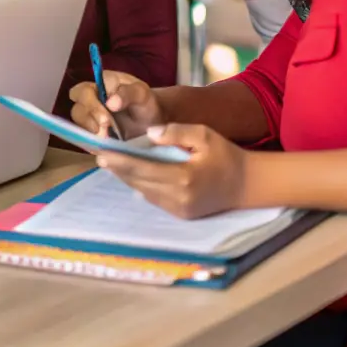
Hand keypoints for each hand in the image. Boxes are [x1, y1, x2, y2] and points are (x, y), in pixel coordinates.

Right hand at [70, 71, 166, 140]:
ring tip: (107, 140)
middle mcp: (91, 100)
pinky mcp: (93, 135)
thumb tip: (110, 103)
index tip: (106, 120)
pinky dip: (92, 144)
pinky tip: (105, 147)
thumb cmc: (146, 103)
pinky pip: (85, 140)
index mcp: (100, 84)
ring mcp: (90, 119)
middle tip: (105, 132)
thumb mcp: (141, 94)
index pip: (83, 91)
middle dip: (90, 122)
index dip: (90, 105)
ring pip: (79, 126)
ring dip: (91, 134)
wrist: (153, 122)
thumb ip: (127, 94)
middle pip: (77, 110)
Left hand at [97, 124, 248, 218]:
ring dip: (128, 178)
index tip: (102, 153)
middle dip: (119, 169)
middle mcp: (179, 197)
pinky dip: (142, 185)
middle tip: (100, 155)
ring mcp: (180, 209)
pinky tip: (132, 174)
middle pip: (139, 182)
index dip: (120, 161)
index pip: (143, 168)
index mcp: (184, 177)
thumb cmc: (225, 155)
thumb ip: (176, 132)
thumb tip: (149, 134)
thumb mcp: (204, 135)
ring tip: (111, 163)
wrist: (246, 184)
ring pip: (144, 191)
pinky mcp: (182, 214)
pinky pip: (155, 198)